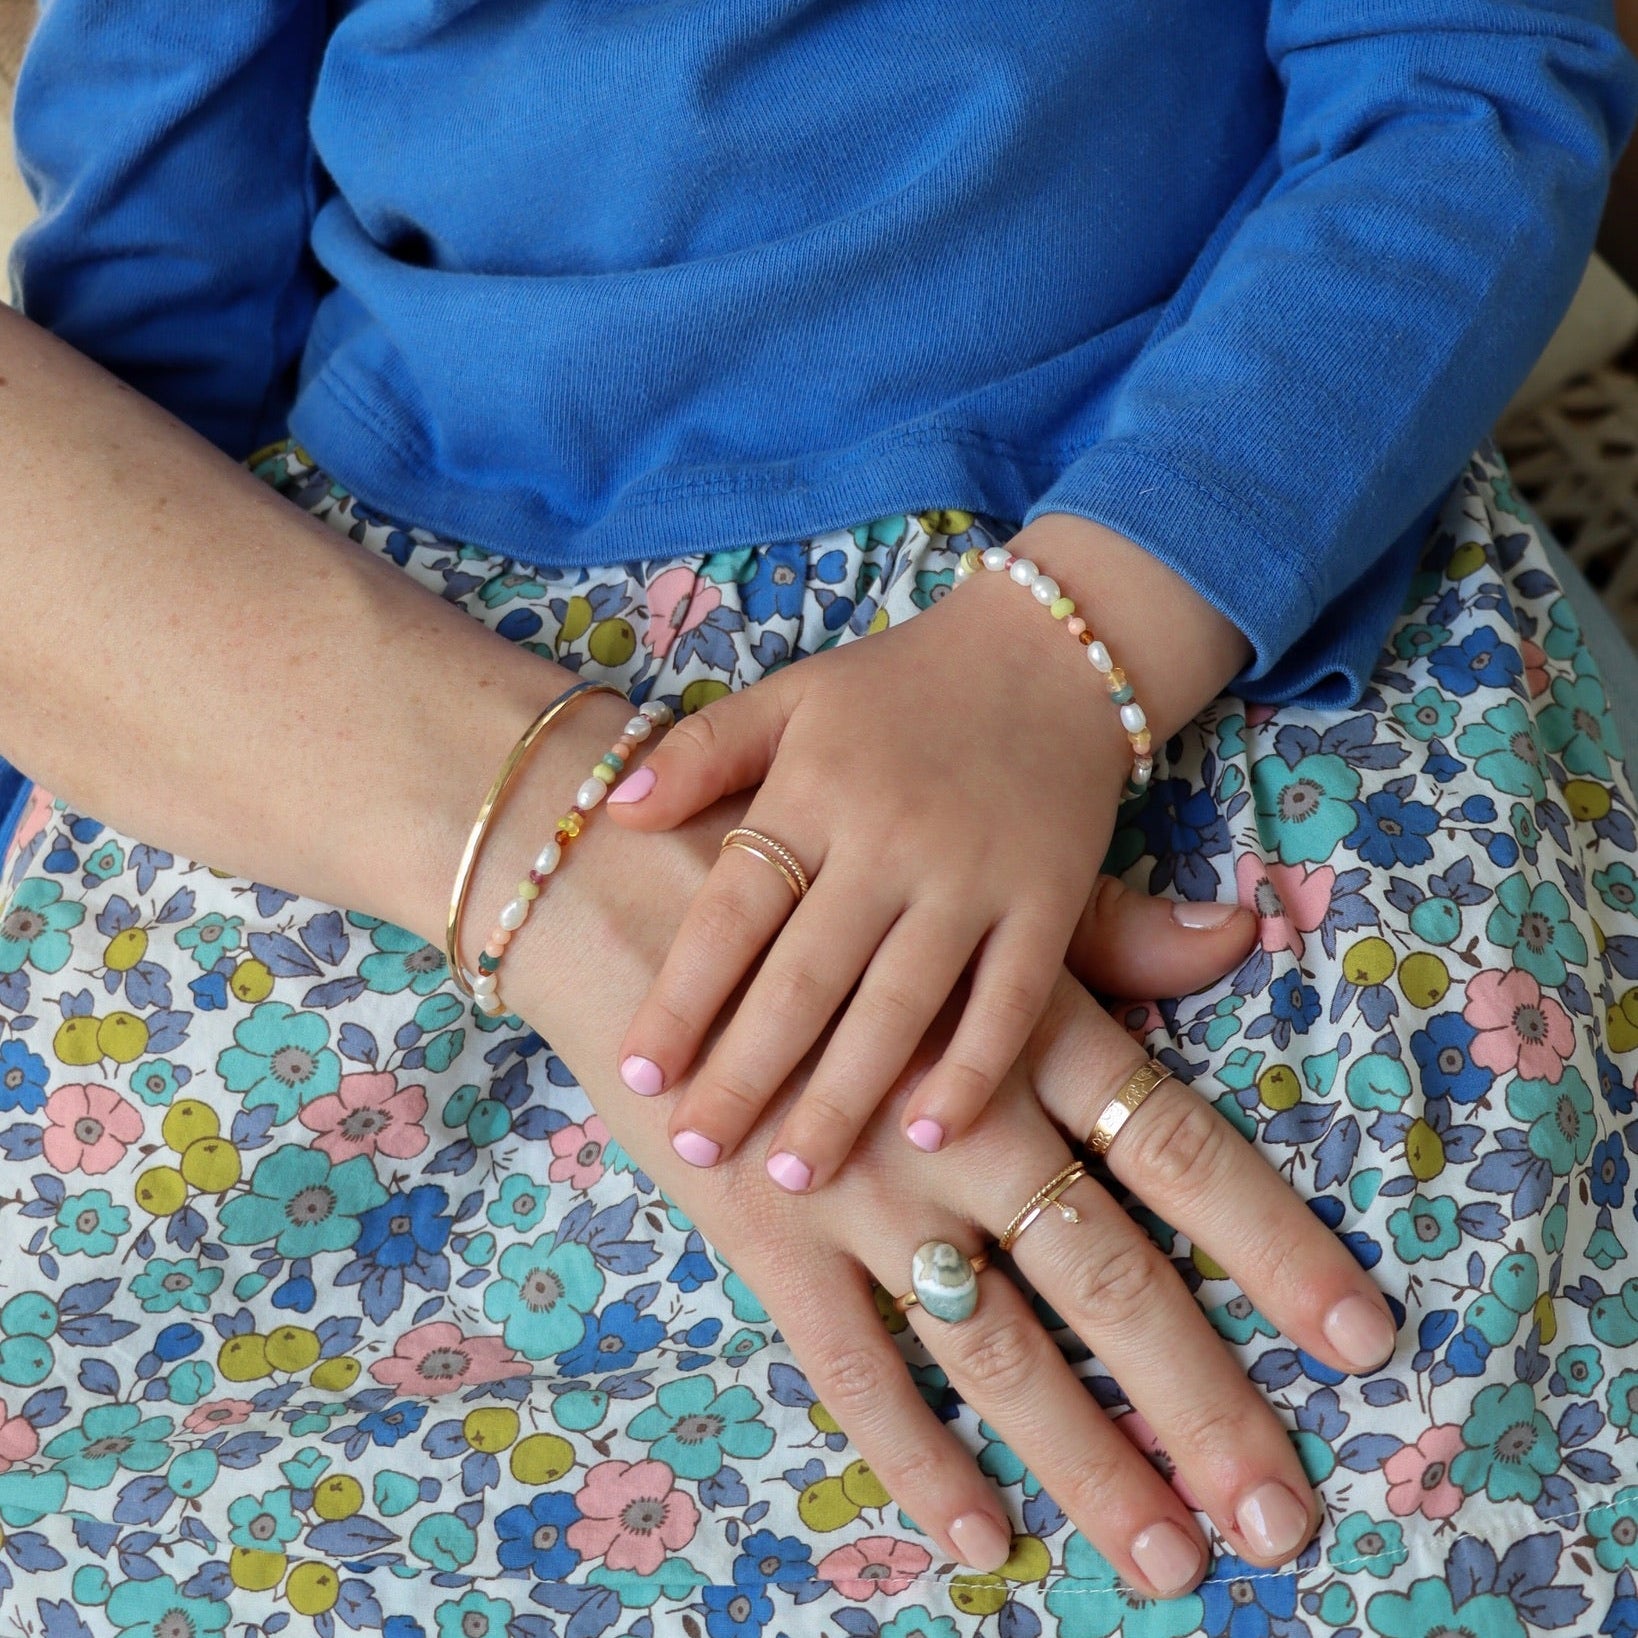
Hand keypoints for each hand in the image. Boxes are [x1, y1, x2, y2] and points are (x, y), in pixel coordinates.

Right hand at [492, 778, 1396, 1596]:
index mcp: (1022, 1028)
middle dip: (1204, 1404)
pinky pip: (854, 1368)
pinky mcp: (764, 1235)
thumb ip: (1104, 934)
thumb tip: (1237, 935)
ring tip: (1166, 1558)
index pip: (1182, 1150)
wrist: (618, 874)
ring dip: (1086, 1461)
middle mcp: (961, 1122)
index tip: (1363, 1339)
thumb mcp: (957, 886)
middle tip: (1281, 1518)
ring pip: (997, 1348)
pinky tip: (981, 1538)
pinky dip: (918, 1458)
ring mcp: (861, 1189)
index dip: (1276, 1246)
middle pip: (1110, 1281)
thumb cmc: (811, 867)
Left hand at [607, 531, 1131, 1185]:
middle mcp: (888, 841)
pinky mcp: (1048, 902)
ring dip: (845, 1095)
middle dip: (748, 1071)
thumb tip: (614, 812)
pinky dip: (973, 1068)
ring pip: (899, 1004)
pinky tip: (928, 1131)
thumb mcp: (792, 694)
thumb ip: (704, 751)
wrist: (1051, 650)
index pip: (733, 910)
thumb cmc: (901, 683)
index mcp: (814, 791)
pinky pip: (1009, 1000)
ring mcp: (973, 877)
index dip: (683, 996)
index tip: (641, 1073)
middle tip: (700, 1149)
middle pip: (806, 977)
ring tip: (795, 1174)